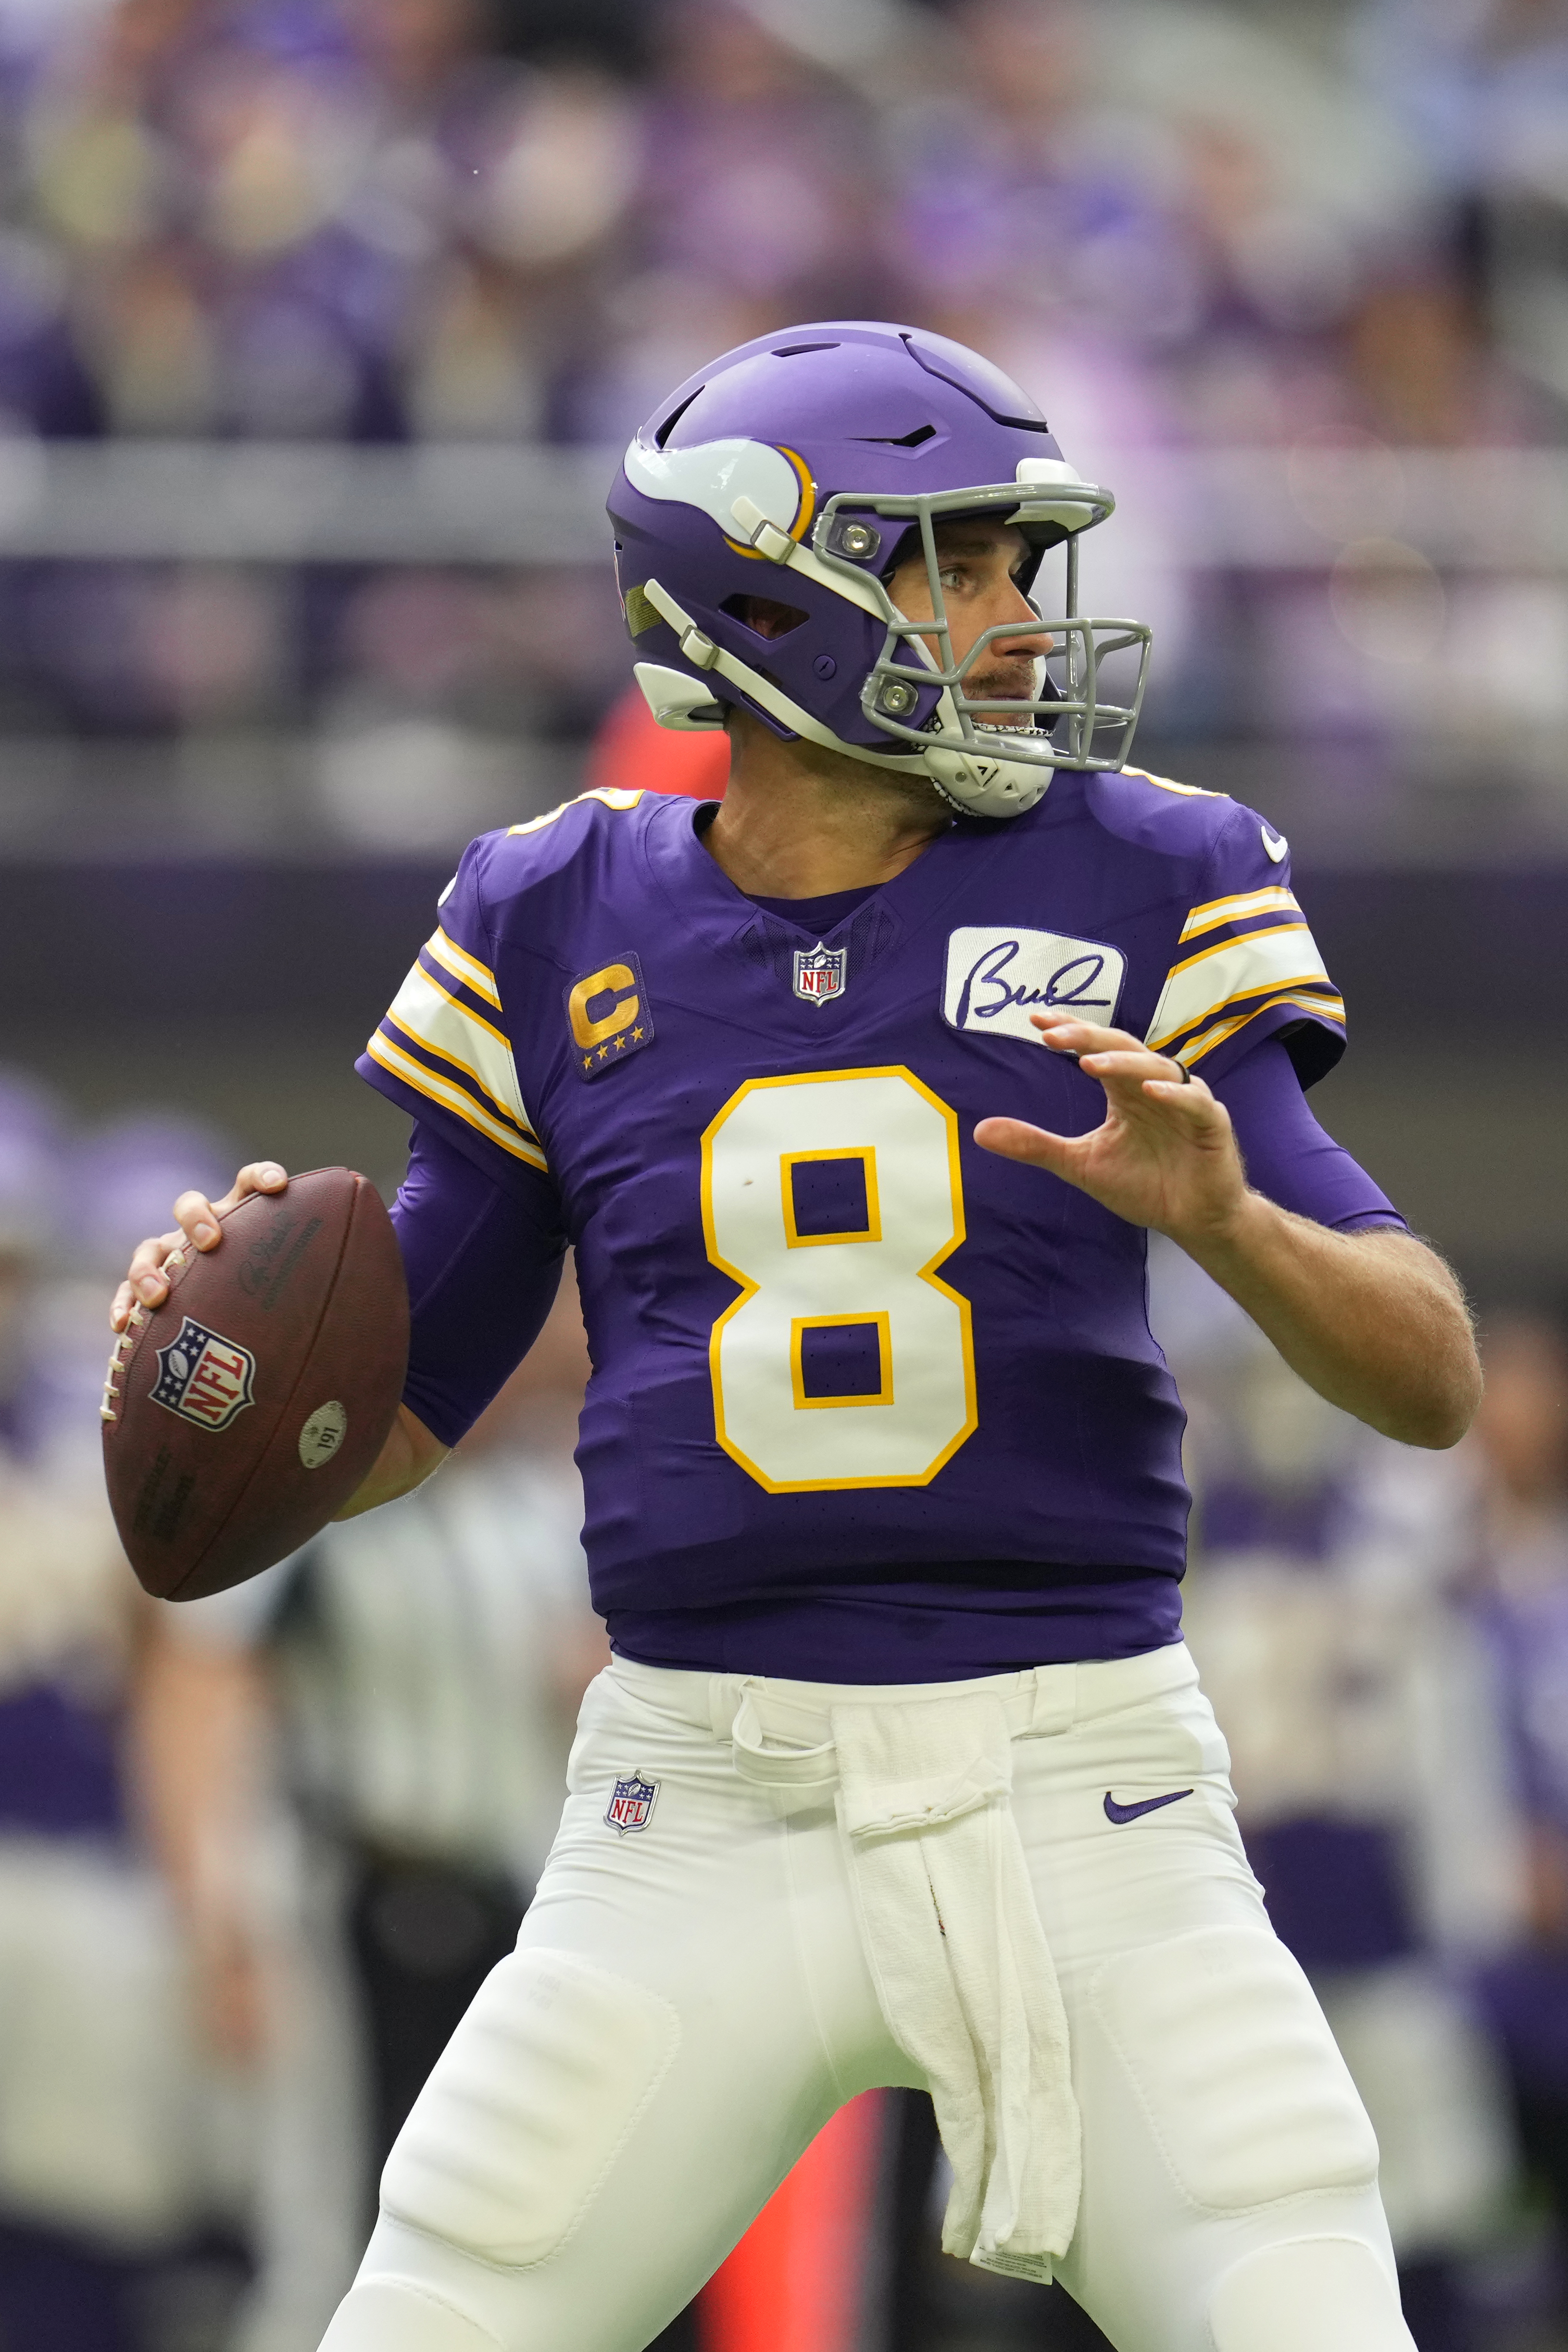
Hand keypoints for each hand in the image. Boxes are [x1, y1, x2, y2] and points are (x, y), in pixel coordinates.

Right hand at [110, 1162, 288, 1332]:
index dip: (261, 1177)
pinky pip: (126, 1292)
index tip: (278, 1185)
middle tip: (210, 1241)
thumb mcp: (288, 1288)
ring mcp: (170, 1257)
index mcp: (240, 1220)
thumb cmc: (269, 1302)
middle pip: (190, 1206)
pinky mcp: (146, 1289)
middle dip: (196, 1218)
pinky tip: (121, 1324)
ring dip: (149, 1270)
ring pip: (150, 1249)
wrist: (235, 1332)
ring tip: (157, 1296)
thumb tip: (380, 1305)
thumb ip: (305, 1282)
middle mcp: (201, 1231)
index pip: (248, 1185)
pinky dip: (123, 1305)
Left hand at [974, 1009, 1246, 1244]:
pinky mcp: (1212, 1123)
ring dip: (1123, 1063)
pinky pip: (1194, 1101)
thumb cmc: (1144, 1185)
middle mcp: (1154, 1086)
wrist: (1192, 1219)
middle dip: (1087, 1037)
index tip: (1036, 1021)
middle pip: (1122, 1048)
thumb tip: (979, 1131)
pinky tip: (1149, 1092)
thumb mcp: (1080, 1165)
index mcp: (1125, 1090)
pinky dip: (1173, 1095)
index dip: (1070, 1031)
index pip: (1096, 1048)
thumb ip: (1035, 1145)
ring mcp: (1185, 1102)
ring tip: (1089, 1062)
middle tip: (1052, 1034)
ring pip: (1155, 1068)